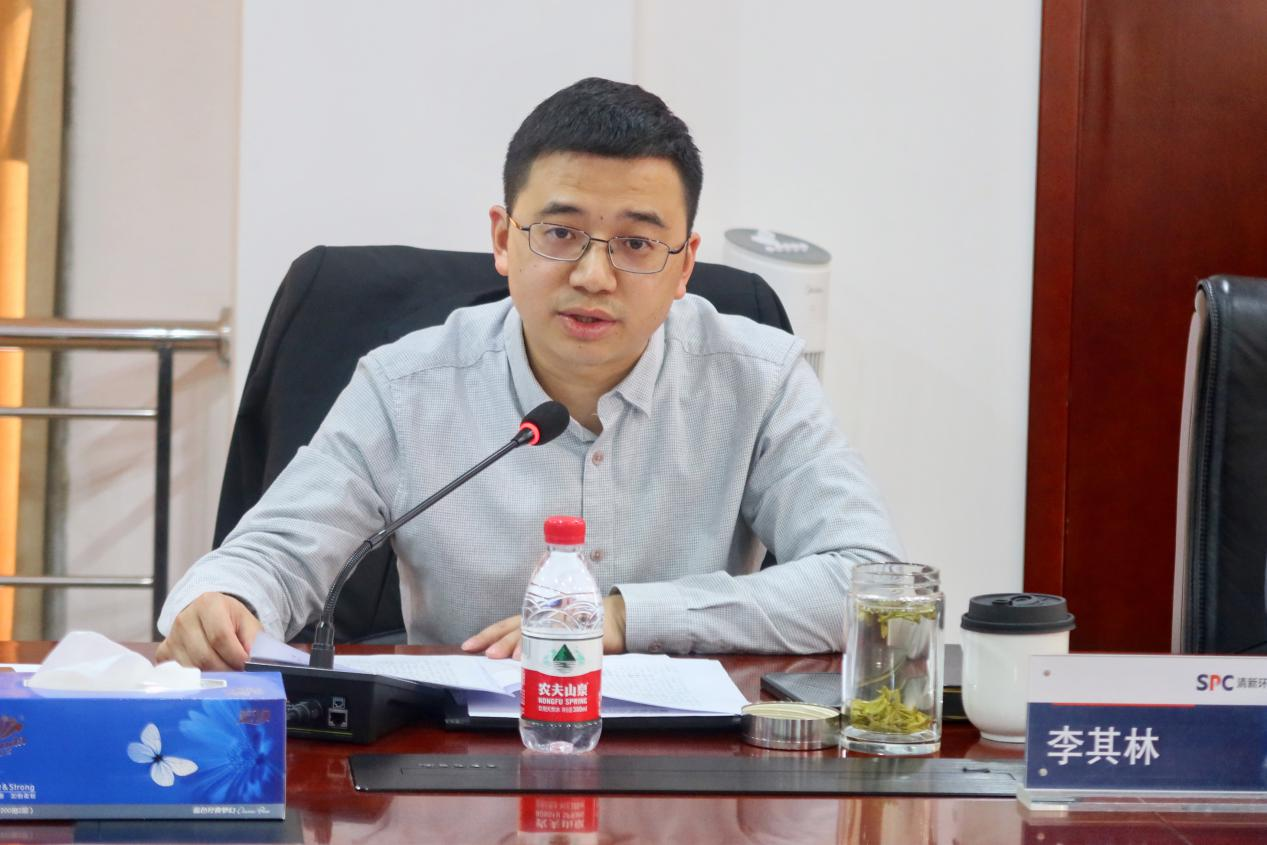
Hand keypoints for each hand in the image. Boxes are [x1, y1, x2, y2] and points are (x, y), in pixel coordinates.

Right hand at [155, 593, 261, 670]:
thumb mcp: (247, 622)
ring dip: (212, 678)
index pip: (220, 637)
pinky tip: (206, 677)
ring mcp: (171, 636)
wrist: (207, 613)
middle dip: (225, 671)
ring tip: (226, 675)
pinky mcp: (164, 651)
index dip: (235, 656)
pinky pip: (177, 674)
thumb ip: (254, 639)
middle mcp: (185, 619)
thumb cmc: (230, 619)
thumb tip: (253, 661)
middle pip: (204, 657)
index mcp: (209, 604)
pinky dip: (193, 680)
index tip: (246, 667)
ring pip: (191, 669)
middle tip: (238, 676)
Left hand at [462, 594, 626, 659]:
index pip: (505, 627)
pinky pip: (564, 636)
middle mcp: (544, 618)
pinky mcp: (580, 627)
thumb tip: (516, 671)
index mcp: (535, 621)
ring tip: (513, 658)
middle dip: (501, 641)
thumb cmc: (581, 631)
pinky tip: (544, 656)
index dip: (486, 635)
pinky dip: (553, 646)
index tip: (467, 646)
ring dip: (524, 645)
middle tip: (487, 654)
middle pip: (517, 627)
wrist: (616, 620)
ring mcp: (561, 620)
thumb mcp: (556, 640)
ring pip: (538, 631)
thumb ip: (539, 651)